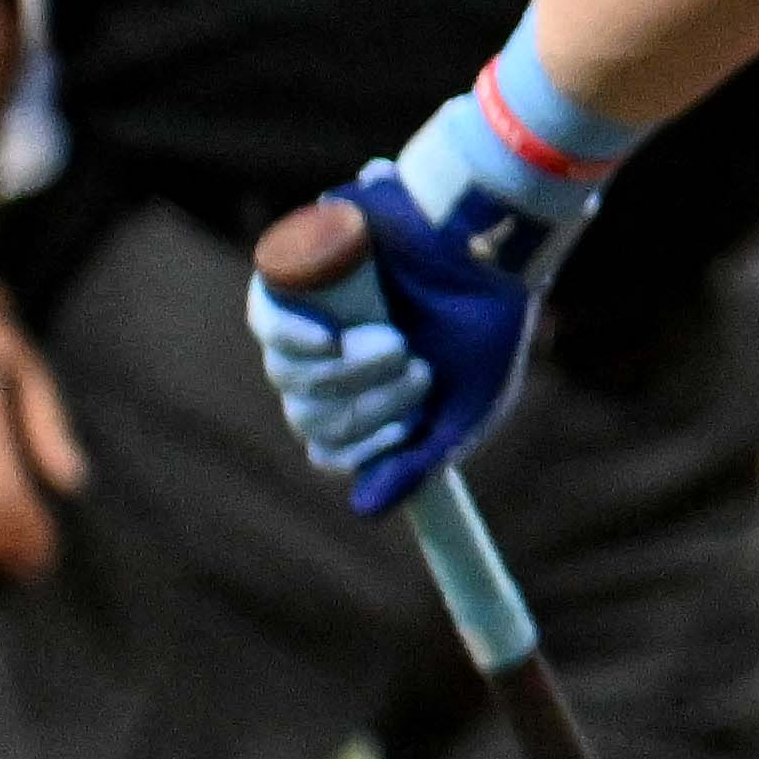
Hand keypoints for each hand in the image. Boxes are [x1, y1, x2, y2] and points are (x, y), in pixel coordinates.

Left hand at [250, 146, 554, 514]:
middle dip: (362, 405)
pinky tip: (327, 340)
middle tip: (417, 370)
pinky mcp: (303, 268)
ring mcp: (315, 312)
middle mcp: (335, 354)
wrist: (494, 249)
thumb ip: (418, 462)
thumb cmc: (489, 323)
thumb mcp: (466, 409)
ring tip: (393, 342)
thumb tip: (362, 510)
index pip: (326, 440)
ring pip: (285, 372)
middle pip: (304, 411)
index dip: (358, 444)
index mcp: (368, 389)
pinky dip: (289, 336)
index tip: (407, 428)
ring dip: (338, 374)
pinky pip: (265, 315)